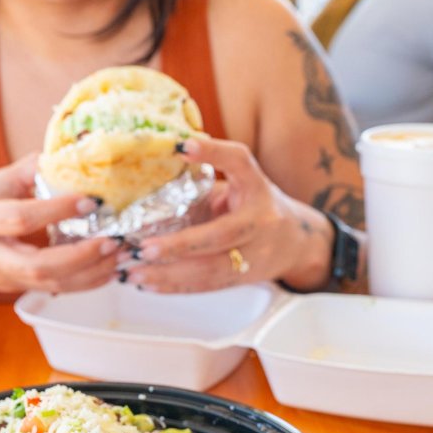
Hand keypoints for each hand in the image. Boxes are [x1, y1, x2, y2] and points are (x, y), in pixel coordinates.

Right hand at [0, 153, 119, 292]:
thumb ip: (26, 171)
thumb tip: (65, 154)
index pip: (20, 218)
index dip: (57, 210)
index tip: (90, 201)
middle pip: (36, 266)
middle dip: (78, 256)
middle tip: (109, 240)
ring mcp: (0, 278)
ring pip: (48, 284)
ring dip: (88, 273)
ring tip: (116, 255)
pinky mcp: (13, 290)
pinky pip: (52, 290)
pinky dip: (83, 283)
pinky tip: (105, 270)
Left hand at [125, 138, 331, 292]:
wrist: (297, 242)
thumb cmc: (255, 207)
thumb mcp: (239, 185)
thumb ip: (203, 182)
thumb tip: (147, 175)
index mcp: (255, 186)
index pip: (239, 162)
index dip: (213, 152)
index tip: (183, 146)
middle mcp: (260, 220)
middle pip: (220, 235)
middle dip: (179, 245)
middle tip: (143, 248)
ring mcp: (256, 253)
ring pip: (211, 270)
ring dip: (168, 274)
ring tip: (135, 272)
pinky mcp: (246, 277)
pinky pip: (208, 286)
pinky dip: (175, 287)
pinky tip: (149, 284)